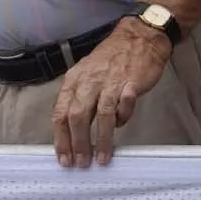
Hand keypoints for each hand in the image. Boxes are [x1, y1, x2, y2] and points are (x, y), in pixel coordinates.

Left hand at [51, 18, 171, 167]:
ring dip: (101, 140)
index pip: (60, 113)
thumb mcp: (88, 75)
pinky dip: (123, 118)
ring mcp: (110, 81)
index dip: (61, 139)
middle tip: (82, 163)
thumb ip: (81, 100)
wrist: (140, 36)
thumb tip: (75, 132)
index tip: (64, 159)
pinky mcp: (130, 82)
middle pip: (77, 117)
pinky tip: (122, 123)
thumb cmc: (113, 58)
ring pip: (101, 116)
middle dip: (78, 143)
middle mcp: (88, 81)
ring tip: (102, 158)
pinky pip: (124, 106)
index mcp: (74, 80)